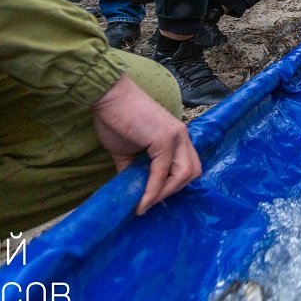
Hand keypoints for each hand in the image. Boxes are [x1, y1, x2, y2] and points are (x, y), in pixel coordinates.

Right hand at [91, 75, 201, 215]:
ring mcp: (176, 136)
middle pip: (193, 171)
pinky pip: (162, 172)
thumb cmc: (116, 119)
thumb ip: (135, 170)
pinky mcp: (164, 139)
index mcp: (178, 136)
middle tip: (151, 202)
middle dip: (173, 191)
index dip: (173, 185)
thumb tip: (133, 193)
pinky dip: (153, 190)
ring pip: (184, 174)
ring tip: (146, 204)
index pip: (188, 166)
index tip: (153, 199)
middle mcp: (182, 135)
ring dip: (165, 194)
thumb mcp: (127, 152)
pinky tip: (141, 202)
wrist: (107, 96)